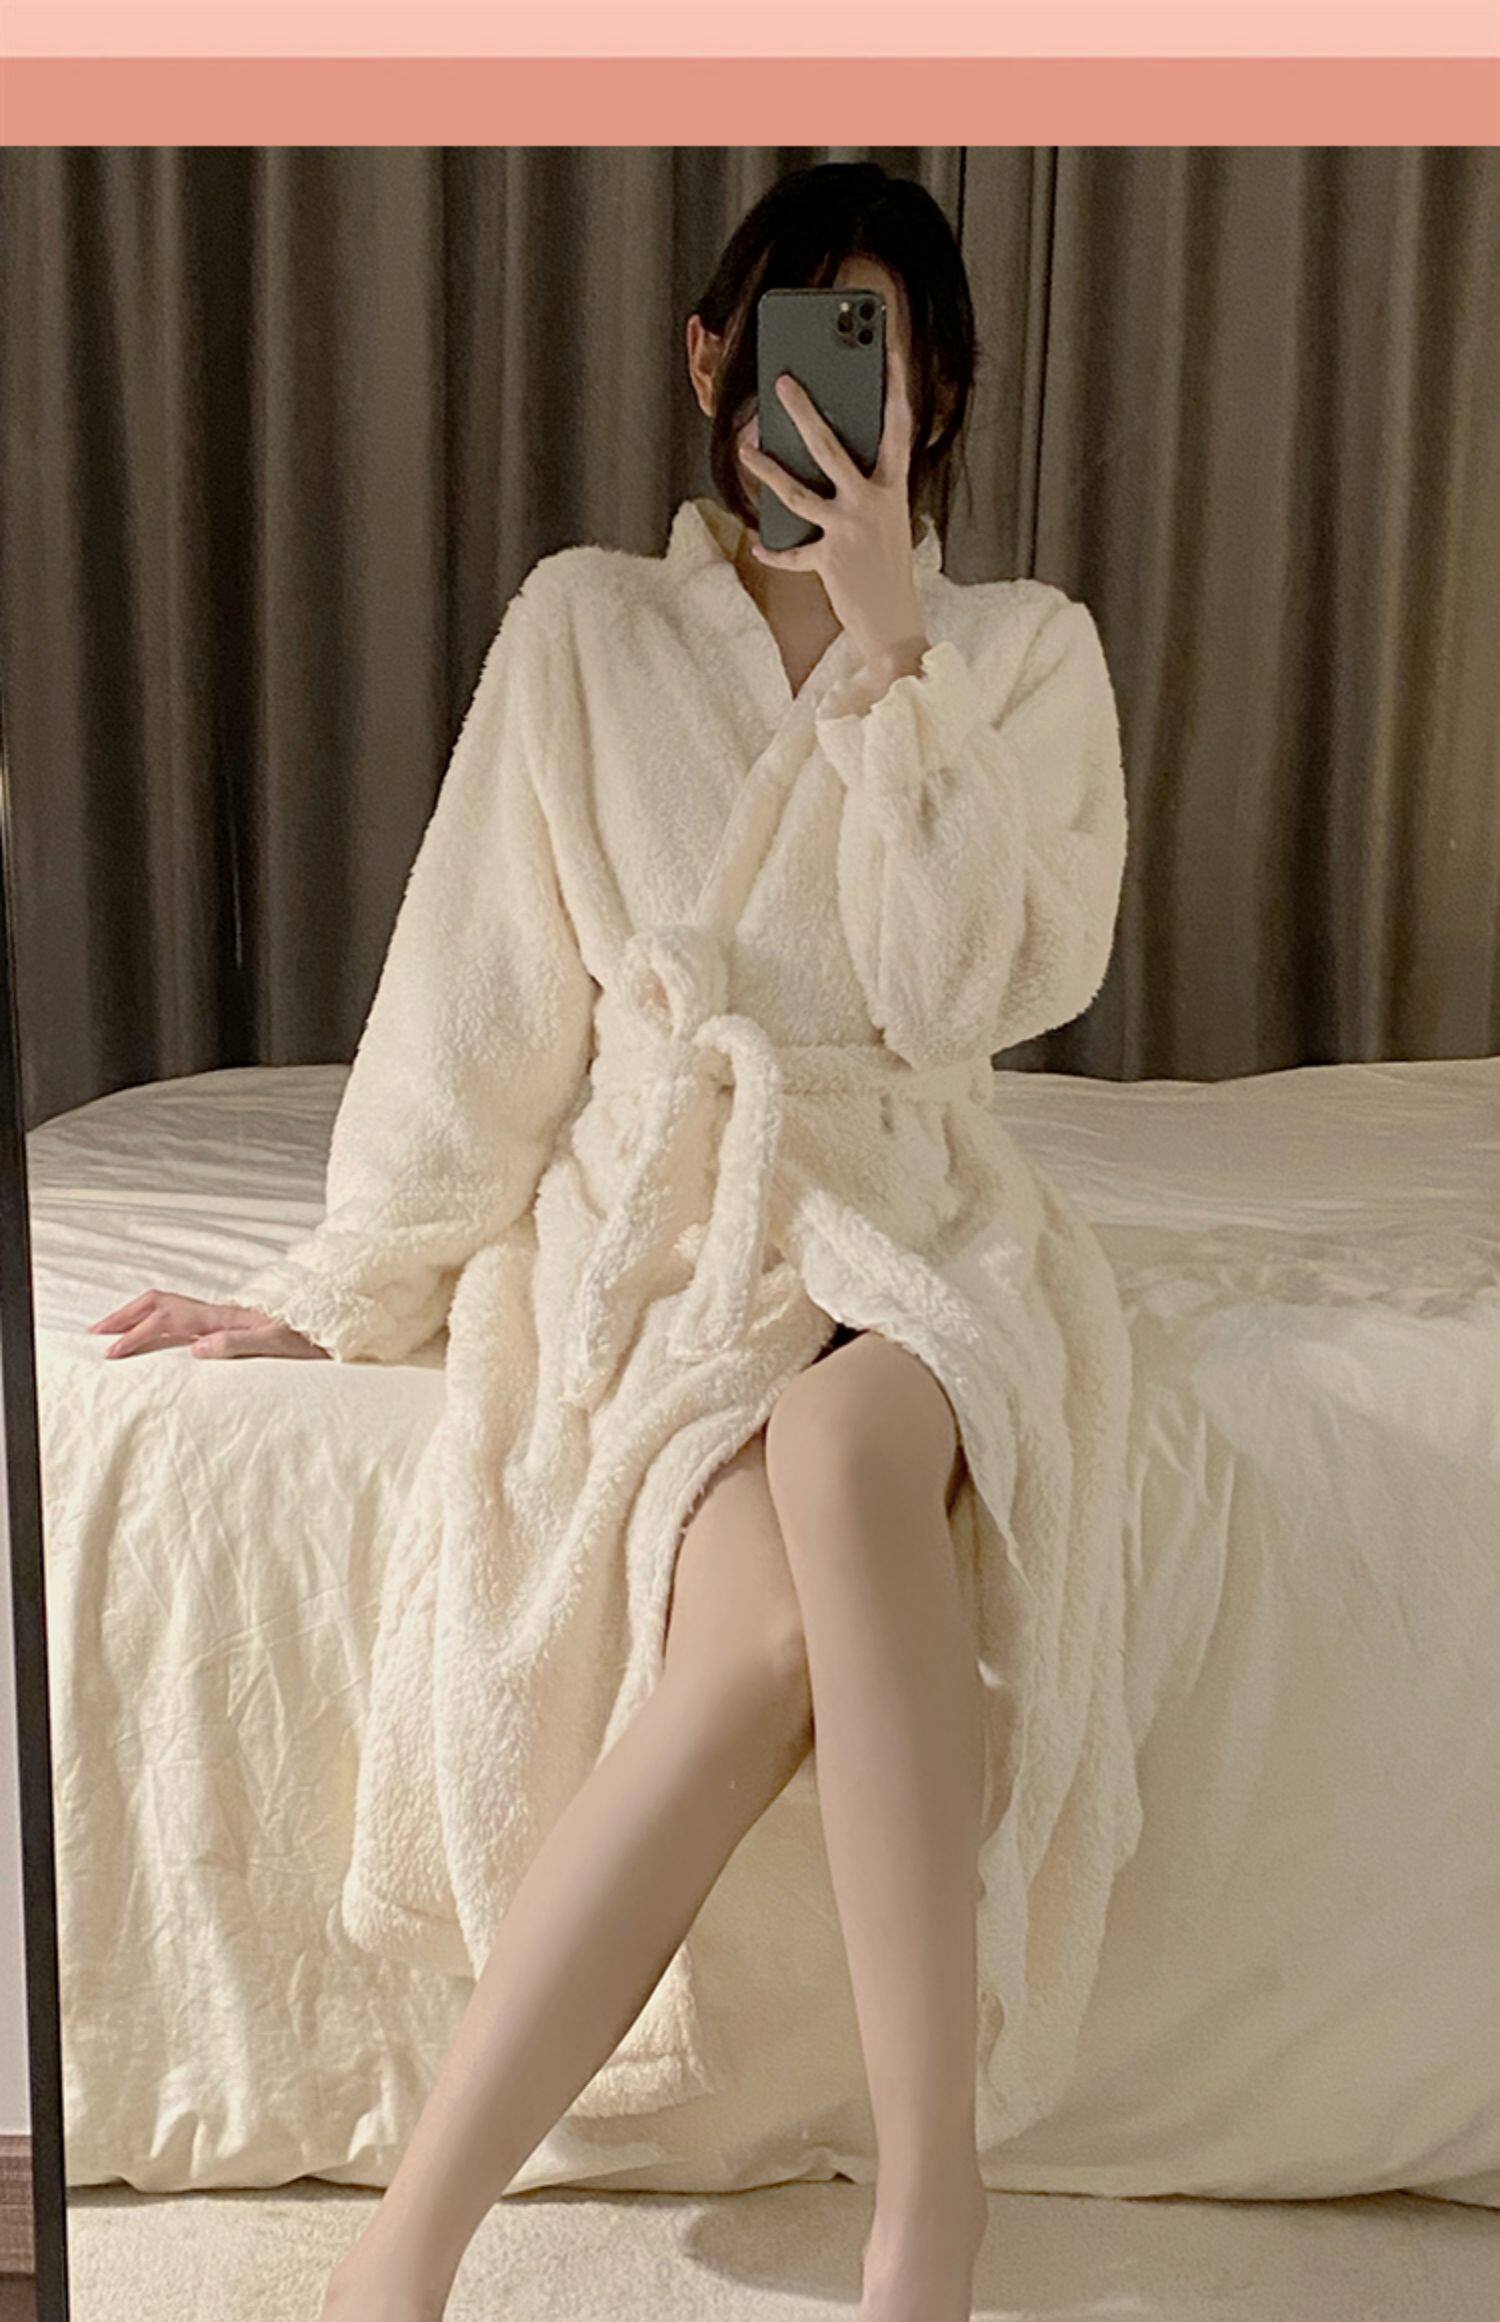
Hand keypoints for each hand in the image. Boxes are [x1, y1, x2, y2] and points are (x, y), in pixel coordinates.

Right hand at [89, 1290, 331, 1360]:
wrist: (329, 1333)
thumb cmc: (307, 1341)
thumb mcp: (276, 1346)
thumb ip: (238, 1344)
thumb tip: (197, 1349)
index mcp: (224, 1318)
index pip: (167, 1321)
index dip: (136, 1335)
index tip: (111, 1352)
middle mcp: (218, 1313)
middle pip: (159, 1303)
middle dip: (124, 1316)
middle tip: (94, 1333)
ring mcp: (221, 1317)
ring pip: (168, 1306)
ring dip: (136, 1314)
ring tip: (111, 1330)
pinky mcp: (227, 1325)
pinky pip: (181, 1316)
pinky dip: (155, 1320)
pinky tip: (150, 1335)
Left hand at [737, 330, 930, 687]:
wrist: (896, 628)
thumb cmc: (887, 569)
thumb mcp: (886, 520)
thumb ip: (864, 488)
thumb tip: (821, 455)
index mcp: (893, 488)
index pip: (898, 427)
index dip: (895, 385)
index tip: (887, 347)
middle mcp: (871, 504)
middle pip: (831, 448)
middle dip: (805, 411)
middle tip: (782, 381)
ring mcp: (848, 532)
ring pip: (799, 493)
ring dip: (767, 470)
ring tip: (745, 448)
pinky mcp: (828, 562)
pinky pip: (792, 552)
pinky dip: (774, 549)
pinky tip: (757, 542)